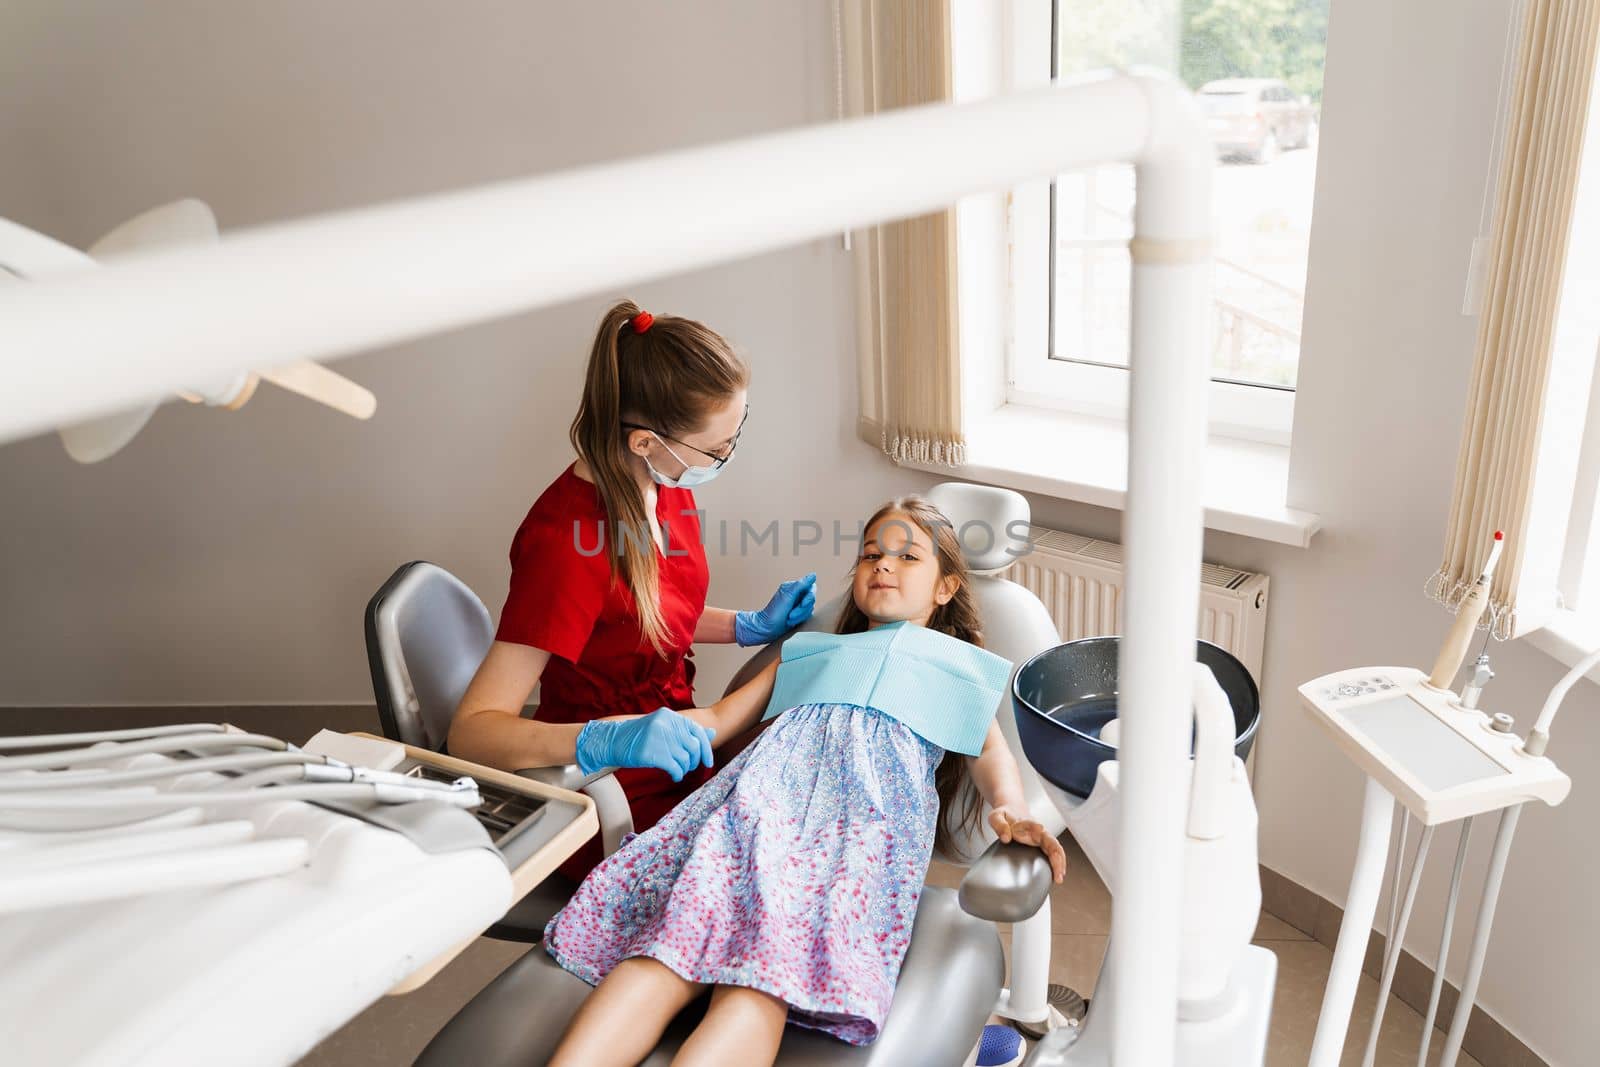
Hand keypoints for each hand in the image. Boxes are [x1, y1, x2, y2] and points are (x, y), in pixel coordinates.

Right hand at [574, 708, 716, 781]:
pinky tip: (673, 776)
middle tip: (688, 767)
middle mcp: (666, 724)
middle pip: (694, 747)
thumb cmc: (639, 736)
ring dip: (684, 769)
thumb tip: (712, 733)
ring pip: (685, 759)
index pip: (698, 731)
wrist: (613, 741)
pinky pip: (675, 768)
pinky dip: (677, 774)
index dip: (706, 748)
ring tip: (677, 771)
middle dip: (694, 761)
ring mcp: (659, 738)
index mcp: (670, 716)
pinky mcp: (652, 753)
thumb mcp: (663, 728)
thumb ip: (686, 731)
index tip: (707, 761)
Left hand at [733, 572, 817, 646]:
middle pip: (811, 599)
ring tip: (789, 618)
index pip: (811, 588)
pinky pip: (808, 615)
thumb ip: (801, 585)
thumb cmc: (774, 613)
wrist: (766, 628)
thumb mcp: (788, 596)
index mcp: (793, 587)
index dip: (809, 597)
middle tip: (791, 614)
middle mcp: (796, 594)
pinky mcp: (799, 613)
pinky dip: (800, 619)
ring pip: (810, 608)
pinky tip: (791, 621)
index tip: (802, 604)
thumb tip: (813, 575)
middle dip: (802, 609)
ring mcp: (797, 604)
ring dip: (800, 616)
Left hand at [990, 805, 1066, 883]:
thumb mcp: (996, 816)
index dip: (1038, 829)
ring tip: (1058, 878)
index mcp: (1028, 823)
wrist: (1012, 810)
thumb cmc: (1005, 815)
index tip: (1040, 830)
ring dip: (1060, 864)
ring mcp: (1042, 839)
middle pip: (1053, 843)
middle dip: (1057, 858)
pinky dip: (1057, 865)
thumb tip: (1006, 838)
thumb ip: (999, 825)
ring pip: (1056, 851)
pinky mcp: (1043, 845)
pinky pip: (1053, 855)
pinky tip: (1056, 876)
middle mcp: (1039, 832)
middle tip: (1056, 873)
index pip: (1036, 826)